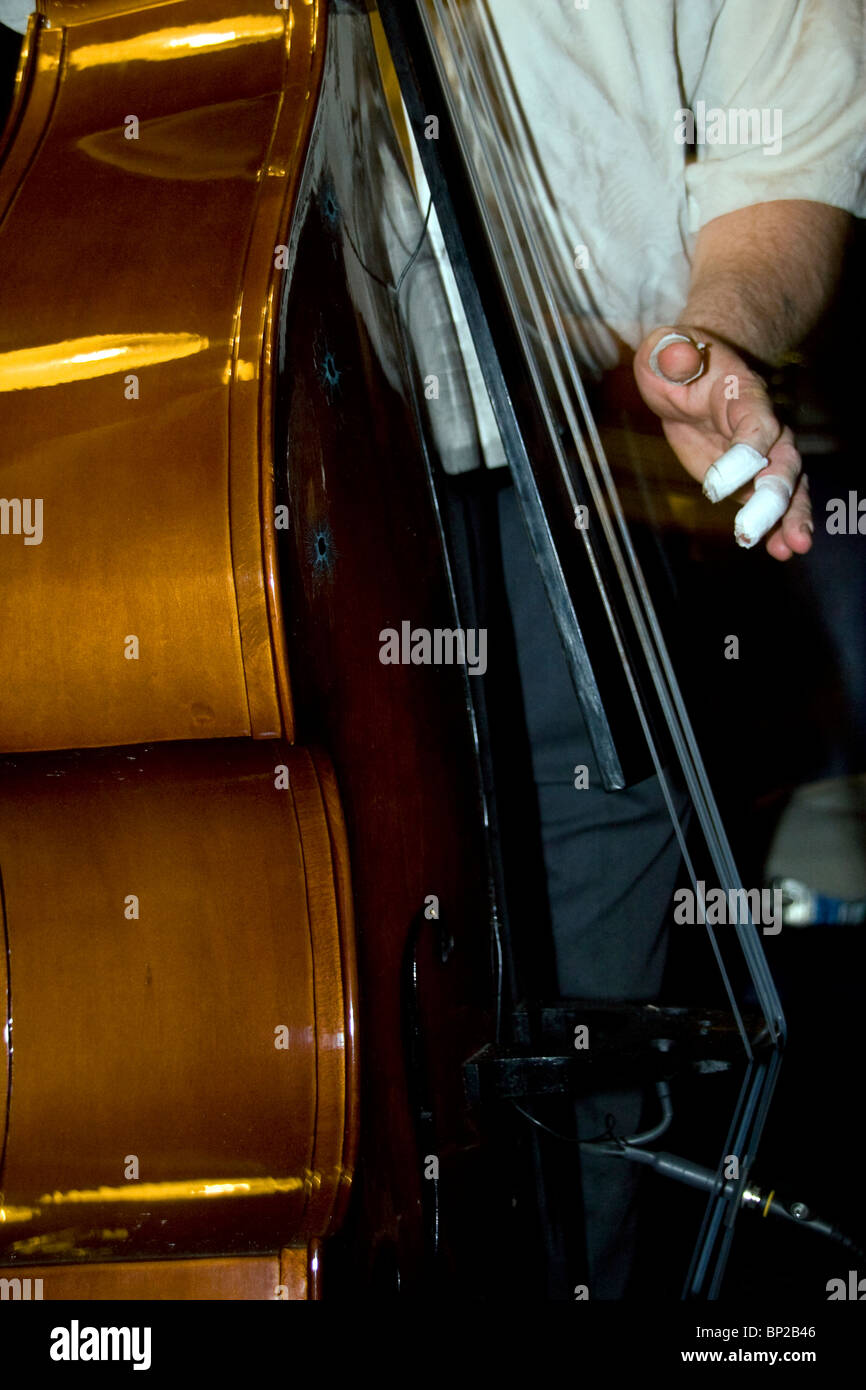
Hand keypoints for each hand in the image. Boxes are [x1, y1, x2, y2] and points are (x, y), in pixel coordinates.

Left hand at [633, 324, 811, 559]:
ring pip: (788, 488)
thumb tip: (677, 354)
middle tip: (755, 529)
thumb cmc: (677, 361)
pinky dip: (778, 527)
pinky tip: (779, 551)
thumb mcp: (666, 351)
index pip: (756, 427)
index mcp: (745, 396)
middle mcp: (764, 427)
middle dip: (774, 498)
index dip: (743, 455)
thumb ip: (674, 354)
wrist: (692, 375)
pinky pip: (774, 504)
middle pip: (781, 463)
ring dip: (791, 519)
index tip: (716, 487)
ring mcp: (762, 455)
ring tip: (790, 548)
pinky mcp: (751, 478)